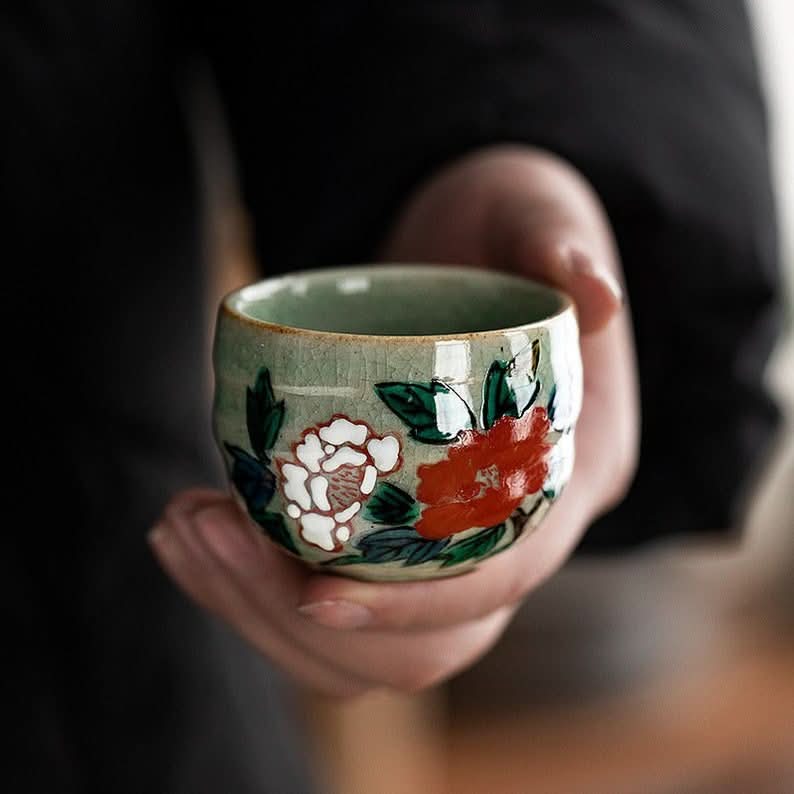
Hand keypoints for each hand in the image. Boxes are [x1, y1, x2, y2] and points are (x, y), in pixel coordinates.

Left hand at [149, 145, 637, 695]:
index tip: (312, 588)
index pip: (501, 577)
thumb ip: (556, 242)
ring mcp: (447, 546)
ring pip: (363, 647)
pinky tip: (188, 530)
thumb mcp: (534, 214)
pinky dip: (247, 591)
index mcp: (568, 480)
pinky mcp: (390, 535)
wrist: (464, 259)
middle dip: (301, 620)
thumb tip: (596, 292)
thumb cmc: (504, 235)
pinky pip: (325, 604)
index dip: (416, 603)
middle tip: (200, 527)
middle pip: (423, 647)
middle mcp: (511, 536)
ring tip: (179, 525)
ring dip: (256, 609)